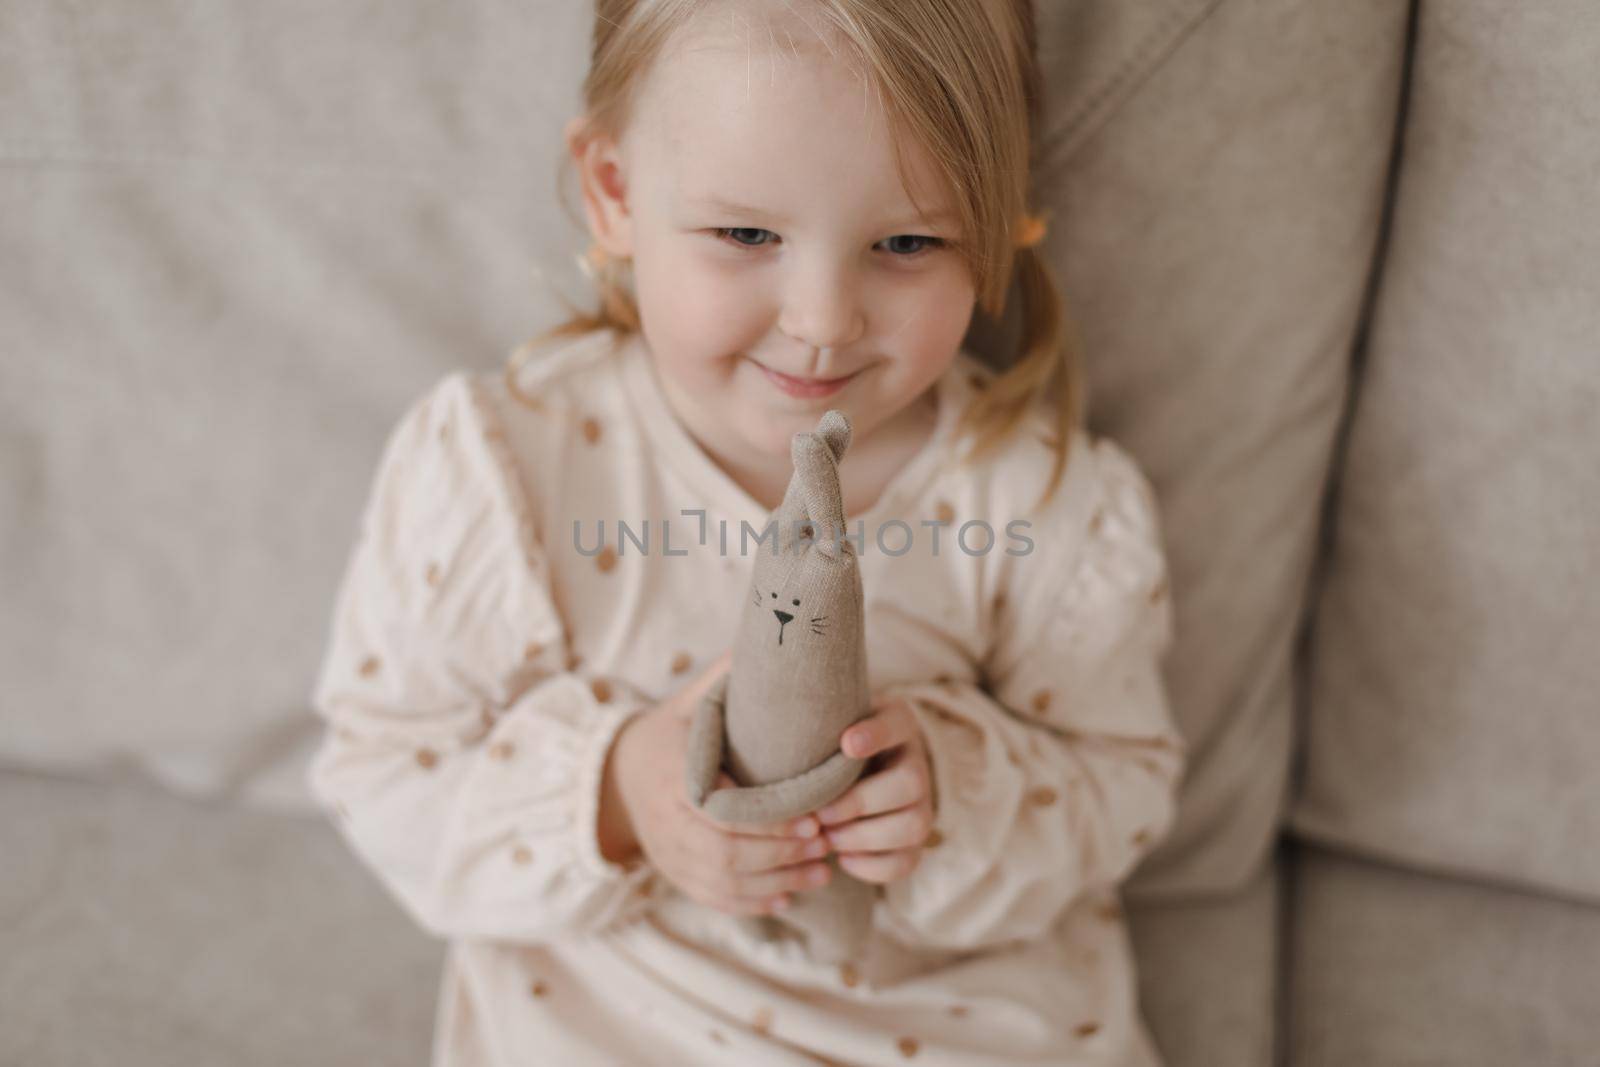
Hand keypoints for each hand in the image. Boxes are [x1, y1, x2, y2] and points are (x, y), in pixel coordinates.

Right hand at [604, 650, 836, 916]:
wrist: (616, 774)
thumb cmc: (670, 733)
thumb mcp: (690, 700)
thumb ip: (725, 677)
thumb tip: (772, 638)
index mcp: (672, 773)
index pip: (721, 810)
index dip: (769, 822)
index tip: (813, 817)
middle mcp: (665, 819)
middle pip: (725, 853)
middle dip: (781, 854)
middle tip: (827, 844)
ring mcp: (667, 852)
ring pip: (724, 882)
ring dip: (777, 881)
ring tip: (823, 871)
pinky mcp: (673, 874)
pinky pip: (713, 898)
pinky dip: (752, 903)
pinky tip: (789, 897)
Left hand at [815, 695, 935, 883]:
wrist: (857, 772)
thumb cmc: (834, 743)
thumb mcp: (831, 723)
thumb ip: (820, 726)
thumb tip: (790, 744)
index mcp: (898, 724)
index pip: (897, 724)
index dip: (875, 735)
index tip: (846, 744)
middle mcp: (918, 765)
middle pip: (910, 784)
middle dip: (860, 804)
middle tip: (821, 815)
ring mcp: (922, 806)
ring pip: (913, 827)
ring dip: (864, 838)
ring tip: (827, 838)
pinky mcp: (914, 843)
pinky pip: (905, 862)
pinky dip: (871, 866)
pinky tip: (842, 858)